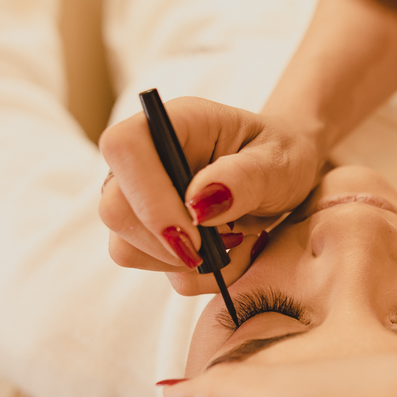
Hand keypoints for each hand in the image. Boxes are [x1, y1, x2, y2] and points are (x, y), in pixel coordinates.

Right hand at [98, 96, 324, 293]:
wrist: (283, 175)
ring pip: (127, 248)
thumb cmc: (281, 157)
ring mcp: (138, 196)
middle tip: (227, 241)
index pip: (124, 149)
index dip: (150, 198)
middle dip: (168, 243)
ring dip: (187, 262)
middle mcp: (143, 158)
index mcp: (172, 123)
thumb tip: (197, 205)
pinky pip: (153, 268)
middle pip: (114, 209)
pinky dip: (195, 274)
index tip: (197, 232)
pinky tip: (226, 251)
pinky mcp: (147, 232)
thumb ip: (245, 178)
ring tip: (236, 240)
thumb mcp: (279, 163)